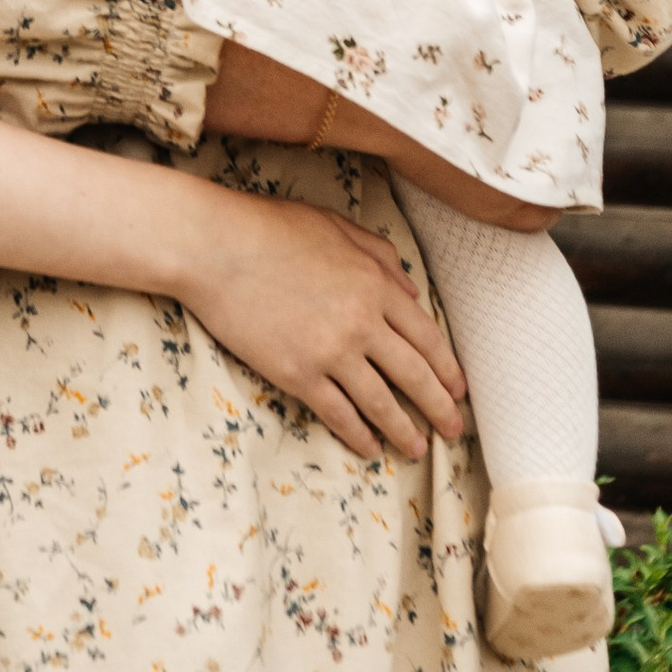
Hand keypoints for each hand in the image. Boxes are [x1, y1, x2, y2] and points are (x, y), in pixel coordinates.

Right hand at [168, 180, 468, 461]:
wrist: (213, 247)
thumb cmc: (268, 226)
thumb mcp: (333, 224)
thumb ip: (379, 253)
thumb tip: (412, 287)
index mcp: (374, 283)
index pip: (426, 336)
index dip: (447, 367)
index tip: (459, 388)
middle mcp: (362, 322)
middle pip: (414, 375)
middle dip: (439, 407)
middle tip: (454, 429)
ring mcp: (330, 352)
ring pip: (381, 403)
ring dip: (404, 430)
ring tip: (417, 447)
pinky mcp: (298, 374)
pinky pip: (338, 414)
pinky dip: (358, 435)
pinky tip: (369, 447)